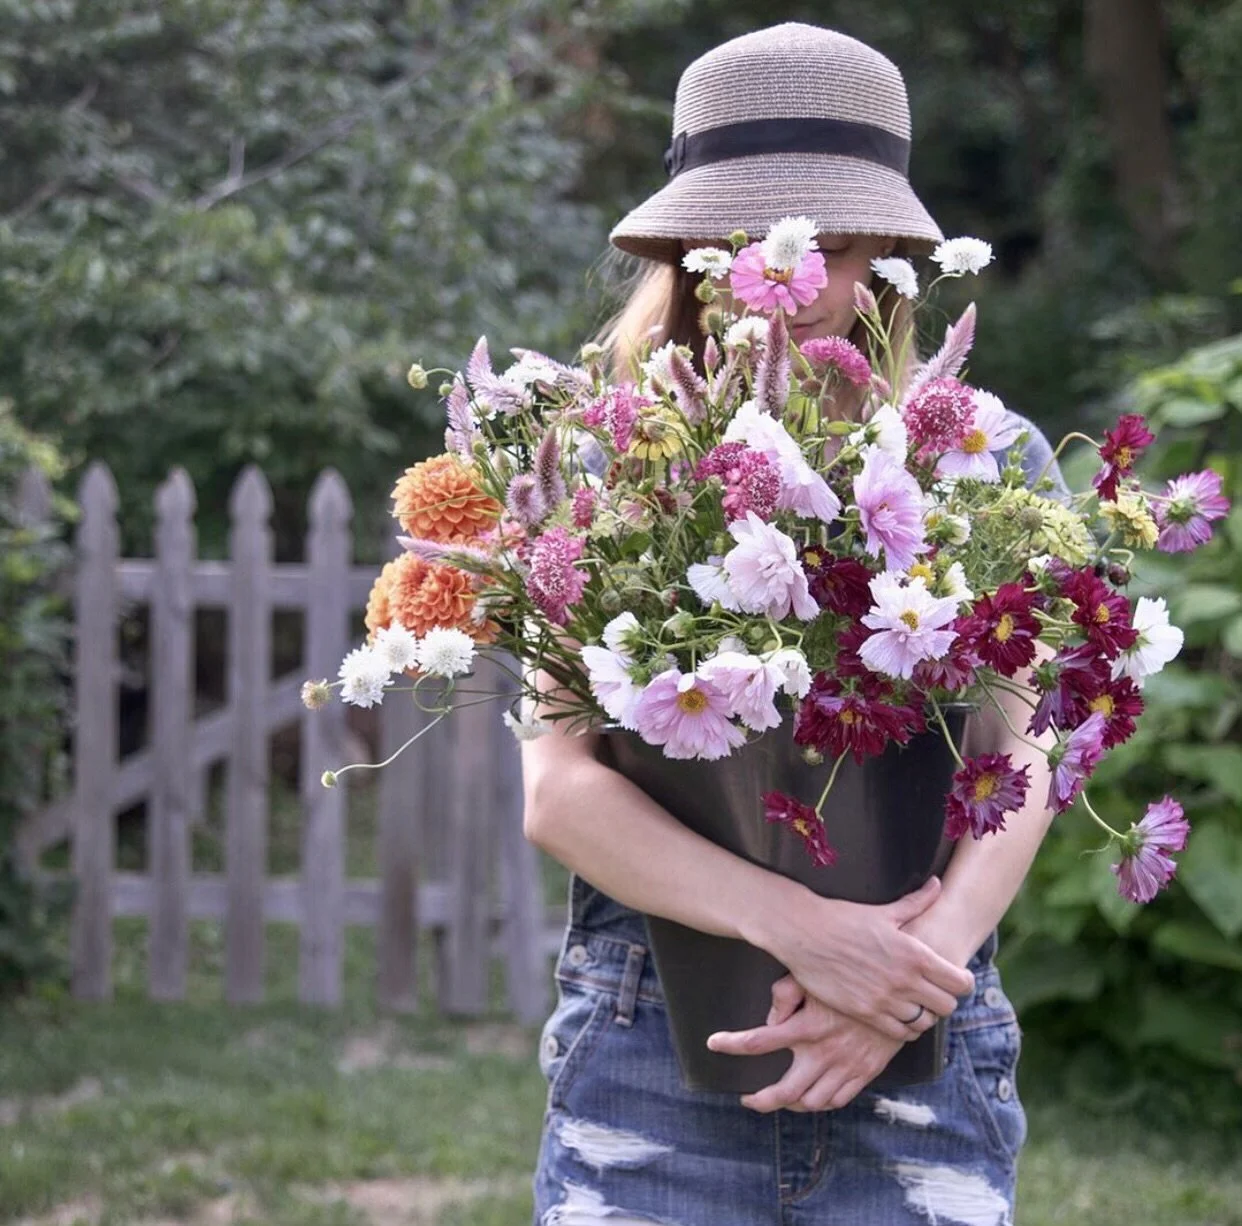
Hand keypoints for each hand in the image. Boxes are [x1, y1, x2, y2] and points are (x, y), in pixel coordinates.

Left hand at [707, 977, 902, 1112]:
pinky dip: (821, 1102)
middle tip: (747, 1098)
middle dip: (760, 1100)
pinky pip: (838, 1100)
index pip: (758, 1040)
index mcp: (807, 1026)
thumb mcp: (814, 976)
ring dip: (792, 1104)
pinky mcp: (864, 1073)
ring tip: (778, 1097)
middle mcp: (824, 1052)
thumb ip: (785, 994)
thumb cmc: (852, 976)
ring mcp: (845, 1067)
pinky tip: (811, 1095)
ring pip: (811, 1101)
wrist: (902, 989)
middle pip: (784, 1092)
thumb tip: (770, 1018)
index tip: (714, 1043)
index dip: (731, 1044)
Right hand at [762, 877, 974, 1040]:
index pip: (960, 983)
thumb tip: (937, 885)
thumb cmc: (843, 918)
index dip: (963, 982)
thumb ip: (917, 902)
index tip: (956, 978)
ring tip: (916, 1003)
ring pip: (925, 1022)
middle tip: (936, 991)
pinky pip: (900, 1032)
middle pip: (947, 1006)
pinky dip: (905, 1027)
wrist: (804, 933)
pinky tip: (898, 1014)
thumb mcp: (885, 910)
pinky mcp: (866, 1013)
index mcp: (915, 954)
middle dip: (946, 999)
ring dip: (924, 1014)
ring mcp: (885, 1000)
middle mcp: (905, 981)